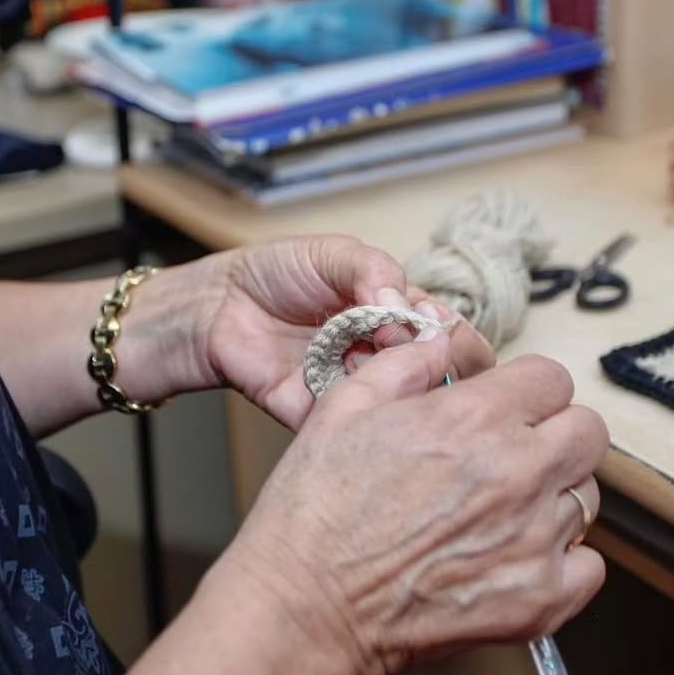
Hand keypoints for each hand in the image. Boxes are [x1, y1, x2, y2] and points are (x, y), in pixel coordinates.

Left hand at [198, 235, 494, 428]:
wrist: (218, 303)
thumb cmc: (279, 273)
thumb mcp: (335, 253)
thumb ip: (375, 271)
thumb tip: (403, 308)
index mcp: (402, 318)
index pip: (456, 337)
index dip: (455, 338)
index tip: (430, 324)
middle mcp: (388, 358)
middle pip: (440, 378)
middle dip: (432, 363)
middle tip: (397, 340)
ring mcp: (358, 388)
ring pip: (400, 402)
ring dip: (387, 376)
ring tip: (358, 350)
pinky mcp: (322, 415)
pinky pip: (351, 421)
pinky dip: (352, 400)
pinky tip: (338, 372)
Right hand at [218, 333, 608, 674]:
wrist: (306, 607)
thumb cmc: (317, 511)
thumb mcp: (346, 406)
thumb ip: (406, 363)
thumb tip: (442, 345)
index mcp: (475, 417)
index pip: (553, 378)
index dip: (528, 390)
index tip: (508, 408)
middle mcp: (518, 472)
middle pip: (588, 432)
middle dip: (556, 434)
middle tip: (516, 454)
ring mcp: (535, 538)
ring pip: (586, 498)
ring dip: (553, 498)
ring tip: (502, 512)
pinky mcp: (540, 599)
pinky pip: (591, 567)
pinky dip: (563, 562)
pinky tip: (516, 557)